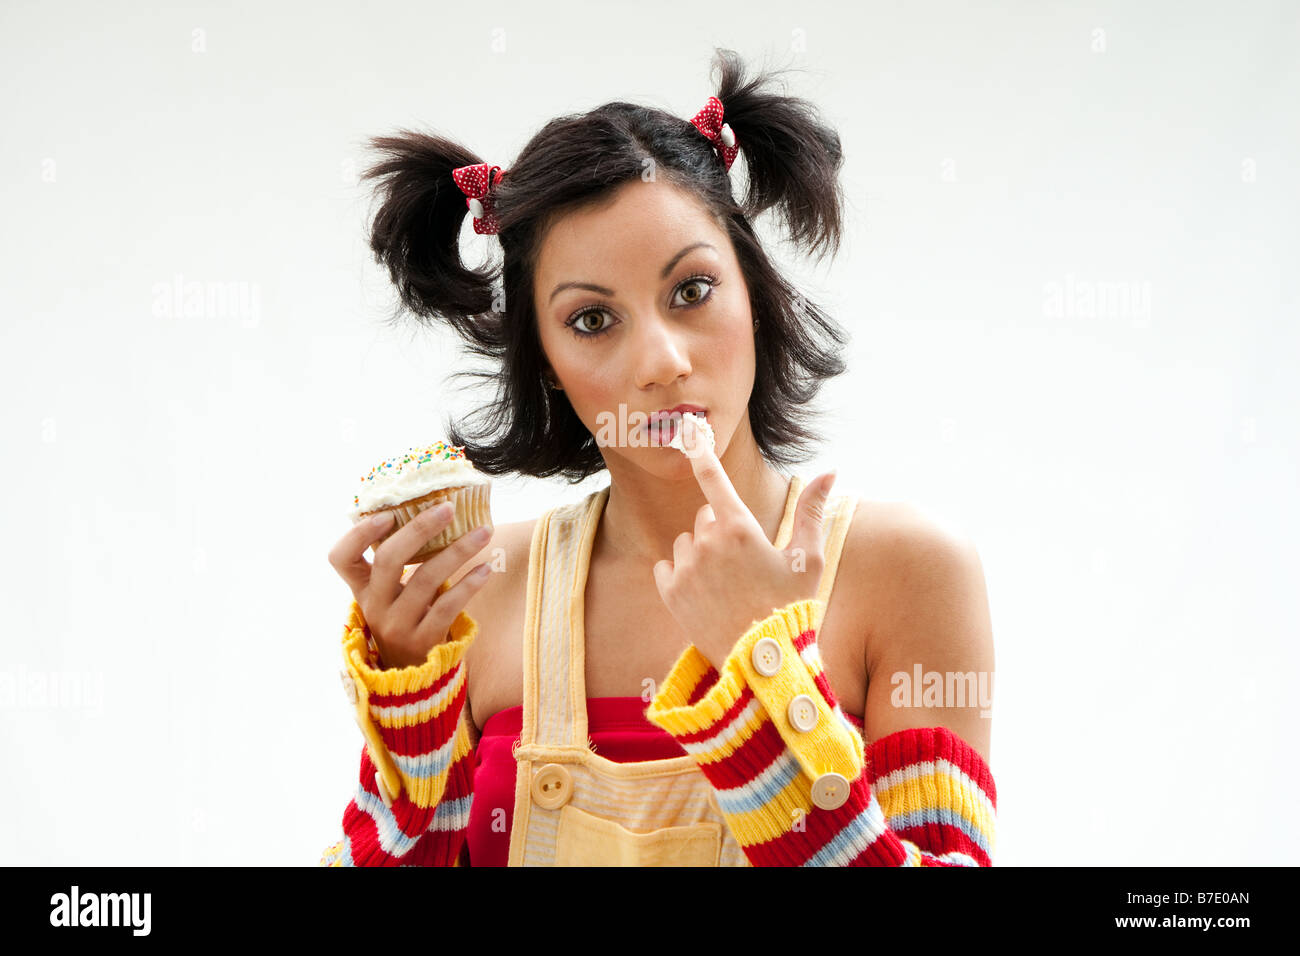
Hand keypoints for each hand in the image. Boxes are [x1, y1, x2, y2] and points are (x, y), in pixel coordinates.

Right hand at [328, 503, 493, 668]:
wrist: (413, 678)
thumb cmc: (407, 619)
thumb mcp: (392, 595)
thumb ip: (401, 563)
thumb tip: (436, 510)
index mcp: (362, 589)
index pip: (341, 558)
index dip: (359, 534)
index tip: (387, 514)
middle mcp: (375, 606)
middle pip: (389, 560)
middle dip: (419, 529)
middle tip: (448, 508)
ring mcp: (397, 625)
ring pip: (425, 579)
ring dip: (458, 551)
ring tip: (484, 532)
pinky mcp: (423, 641)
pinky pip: (447, 606)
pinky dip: (469, 584)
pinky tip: (486, 568)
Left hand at [652, 415, 836, 668]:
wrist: (764, 663)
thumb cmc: (792, 607)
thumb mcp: (808, 559)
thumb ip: (811, 510)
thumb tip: (829, 471)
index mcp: (740, 528)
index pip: (714, 479)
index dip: (701, 452)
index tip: (688, 429)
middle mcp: (707, 542)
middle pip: (706, 517)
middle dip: (721, 531)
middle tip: (746, 566)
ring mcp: (685, 568)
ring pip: (686, 542)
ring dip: (701, 554)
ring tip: (727, 586)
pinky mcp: (670, 592)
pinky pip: (667, 567)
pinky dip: (681, 576)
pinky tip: (704, 595)